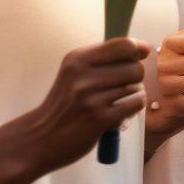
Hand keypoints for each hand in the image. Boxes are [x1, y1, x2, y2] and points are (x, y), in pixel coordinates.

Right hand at [27, 37, 149, 172]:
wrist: (40, 138)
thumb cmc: (63, 104)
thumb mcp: (74, 73)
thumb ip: (103, 60)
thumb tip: (143, 49)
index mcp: (77, 59)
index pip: (123, 45)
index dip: (138, 49)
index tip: (141, 55)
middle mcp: (84, 75)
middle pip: (135, 67)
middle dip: (135, 77)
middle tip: (121, 87)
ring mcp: (91, 98)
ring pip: (136, 87)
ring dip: (133, 95)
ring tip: (116, 102)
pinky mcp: (100, 119)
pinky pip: (135, 104)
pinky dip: (133, 108)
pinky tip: (119, 112)